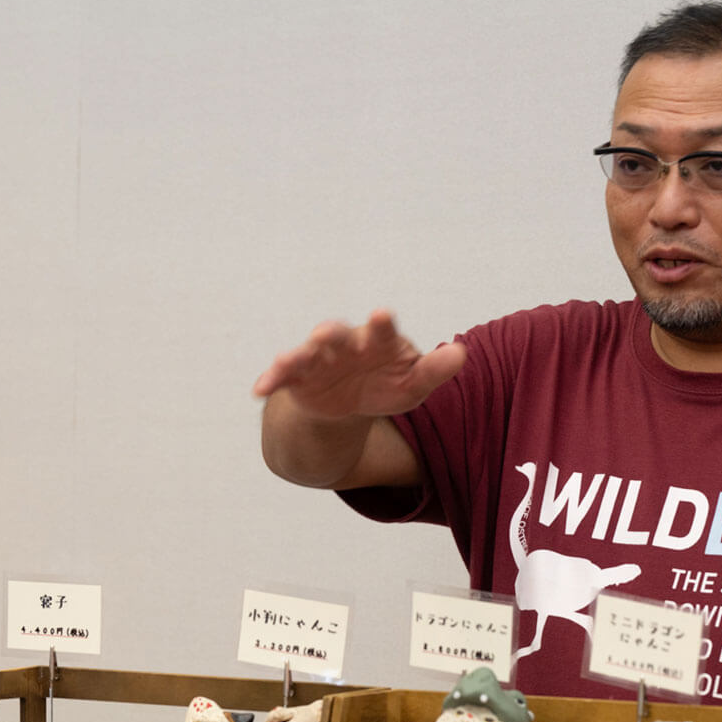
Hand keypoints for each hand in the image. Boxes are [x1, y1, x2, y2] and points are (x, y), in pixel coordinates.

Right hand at [253, 309, 465, 420]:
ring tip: (285, 360)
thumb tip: (462, 354)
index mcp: (377, 341)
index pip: (382, 330)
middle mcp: (345, 344)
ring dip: (297, 355)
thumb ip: (434, 370)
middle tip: (327, 332)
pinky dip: (270, 379)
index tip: (380, 316)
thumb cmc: (386, 385)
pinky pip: (281, 376)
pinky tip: (259, 388)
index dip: (381, 324)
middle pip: (339, 336)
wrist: (351, 405)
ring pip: (306, 353)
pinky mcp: (297, 378)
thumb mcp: (413, 384)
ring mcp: (319, 359)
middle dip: (333, 334)